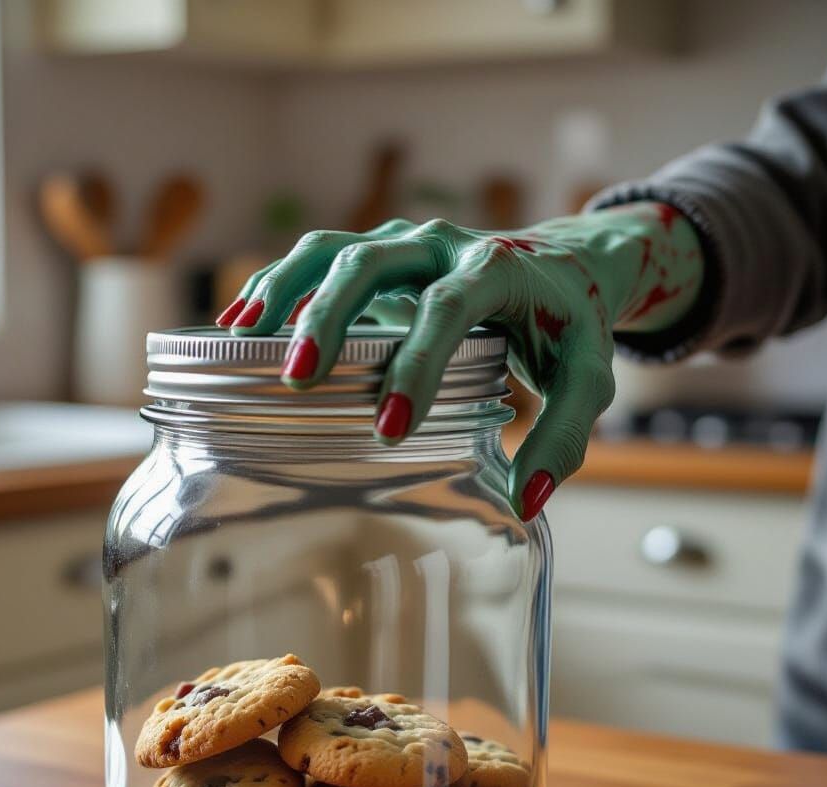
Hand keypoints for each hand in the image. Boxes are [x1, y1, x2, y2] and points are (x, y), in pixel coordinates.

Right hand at [216, 203, 701, 519]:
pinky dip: (276, 284)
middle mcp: (442, 246)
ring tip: (245, 341)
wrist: (562, 267)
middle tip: (299, 383)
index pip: (450, 307)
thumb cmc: (569, 328)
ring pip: (331, 250)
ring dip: (285, 291)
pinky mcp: (380, 256)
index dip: (416, 362)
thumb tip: (524, 501)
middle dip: (328, 319)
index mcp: (497, 270)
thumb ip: (565, 437)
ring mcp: (405, 245)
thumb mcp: (586, 380)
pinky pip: (317, 258)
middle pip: (370, 262)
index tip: (389, 427)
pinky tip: (240, 324)